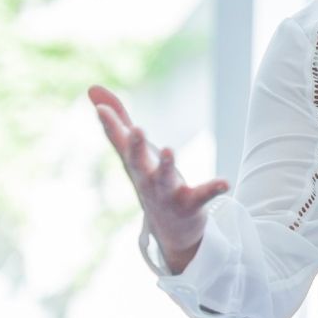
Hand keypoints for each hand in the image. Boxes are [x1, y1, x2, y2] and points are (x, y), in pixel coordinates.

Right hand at [89, 85, 228, 274]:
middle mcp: (147, 179)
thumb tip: (92, 88)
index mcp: (135, 164)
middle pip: (137, 163)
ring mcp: (167, 194)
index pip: (120, 143)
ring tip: (169, 149)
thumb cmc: (150, 181)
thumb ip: (118, 122)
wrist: (169, 230)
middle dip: (135, 146)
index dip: (110, 125)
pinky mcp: (190, 205)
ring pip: (164, 180)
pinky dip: (212, 189)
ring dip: (166, 166)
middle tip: (136, 129)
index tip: (101, 109)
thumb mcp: (134, 152)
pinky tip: (224, 183)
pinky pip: (202, 196)